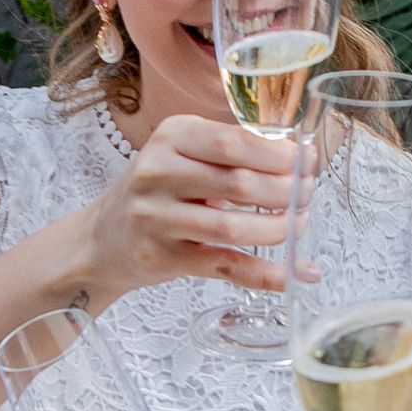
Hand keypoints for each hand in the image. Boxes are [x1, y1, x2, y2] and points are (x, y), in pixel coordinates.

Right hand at [78, 114, 306, 299]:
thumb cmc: (159, 189)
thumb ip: (234, 152)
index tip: (309, 162)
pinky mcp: (162, 258)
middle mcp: (158, 173)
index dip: (280, 155)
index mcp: (172, 137)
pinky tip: (295, 273)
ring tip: (299, 224)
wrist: (103, 238)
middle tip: (307, 195)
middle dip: (287, 191)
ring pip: (233, 228)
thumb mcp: (184, 153)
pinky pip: (225, 267)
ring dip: (280, 229)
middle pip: (239, 184)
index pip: (234, 142)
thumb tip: (301, 159)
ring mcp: (156, 218)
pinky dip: (266, 273)